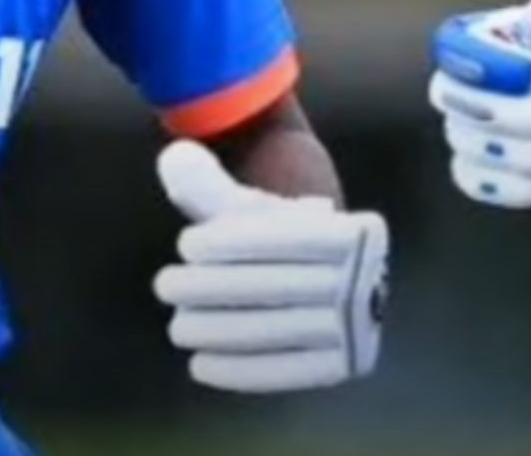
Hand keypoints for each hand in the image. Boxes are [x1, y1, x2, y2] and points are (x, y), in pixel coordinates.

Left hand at [151, 140, 387, 392]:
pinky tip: (200, 364)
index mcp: (352, 231)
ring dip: (213, 330)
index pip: (277, 237)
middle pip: (269, 285)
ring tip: (178, 325)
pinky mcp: (342, 365)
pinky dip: (238, 371)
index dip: (224, 240)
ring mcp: (356, 327)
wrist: (337, 280)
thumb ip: (211, 184)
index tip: (186, 244)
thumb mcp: (253, 207)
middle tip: (167, 285)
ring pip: (270, 330)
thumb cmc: (280, 237)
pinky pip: (283, 372)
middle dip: (206, 287)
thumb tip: (174, 158)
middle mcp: (363, 279)